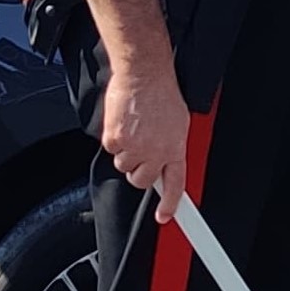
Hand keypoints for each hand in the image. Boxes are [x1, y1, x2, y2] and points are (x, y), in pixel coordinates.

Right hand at [100, 56, 191, 221]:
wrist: (143, 75)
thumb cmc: (162, 92)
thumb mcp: (178, 122)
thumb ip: (171, 145)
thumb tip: (165, 159)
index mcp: (175, 149)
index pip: (175, 184)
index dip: (170, 204)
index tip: (165, 215)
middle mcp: (156, 152)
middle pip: (141, 180)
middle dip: (139, 169)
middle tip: (140, 150)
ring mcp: (135, 148)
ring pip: (123, 166)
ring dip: (126, 152)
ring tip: (133, 129)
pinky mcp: (115, 140)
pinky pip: (111, 150)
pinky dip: (113, 138)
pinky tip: (123, 123)